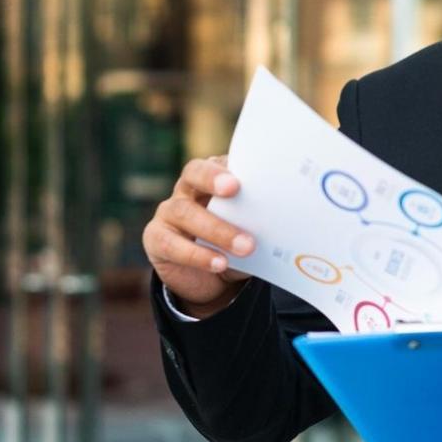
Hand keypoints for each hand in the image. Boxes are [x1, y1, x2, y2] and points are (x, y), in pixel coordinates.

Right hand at [143, 155, 255, 317]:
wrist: (210, 281)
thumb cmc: (233, 244)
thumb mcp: (248, 230)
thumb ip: (258, 221)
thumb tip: (286, 222)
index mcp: (212, 179)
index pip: (215, 161)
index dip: (224, 166)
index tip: (241, 175)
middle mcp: (187, 189)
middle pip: (192, 174)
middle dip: (212, 178)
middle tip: (235, 188)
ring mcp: (168, 213)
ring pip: (185, 212)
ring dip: (216, 229)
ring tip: (245, 246)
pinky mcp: (156, 239)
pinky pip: (171, 243)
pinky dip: (196, 255)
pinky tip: (219, 263)